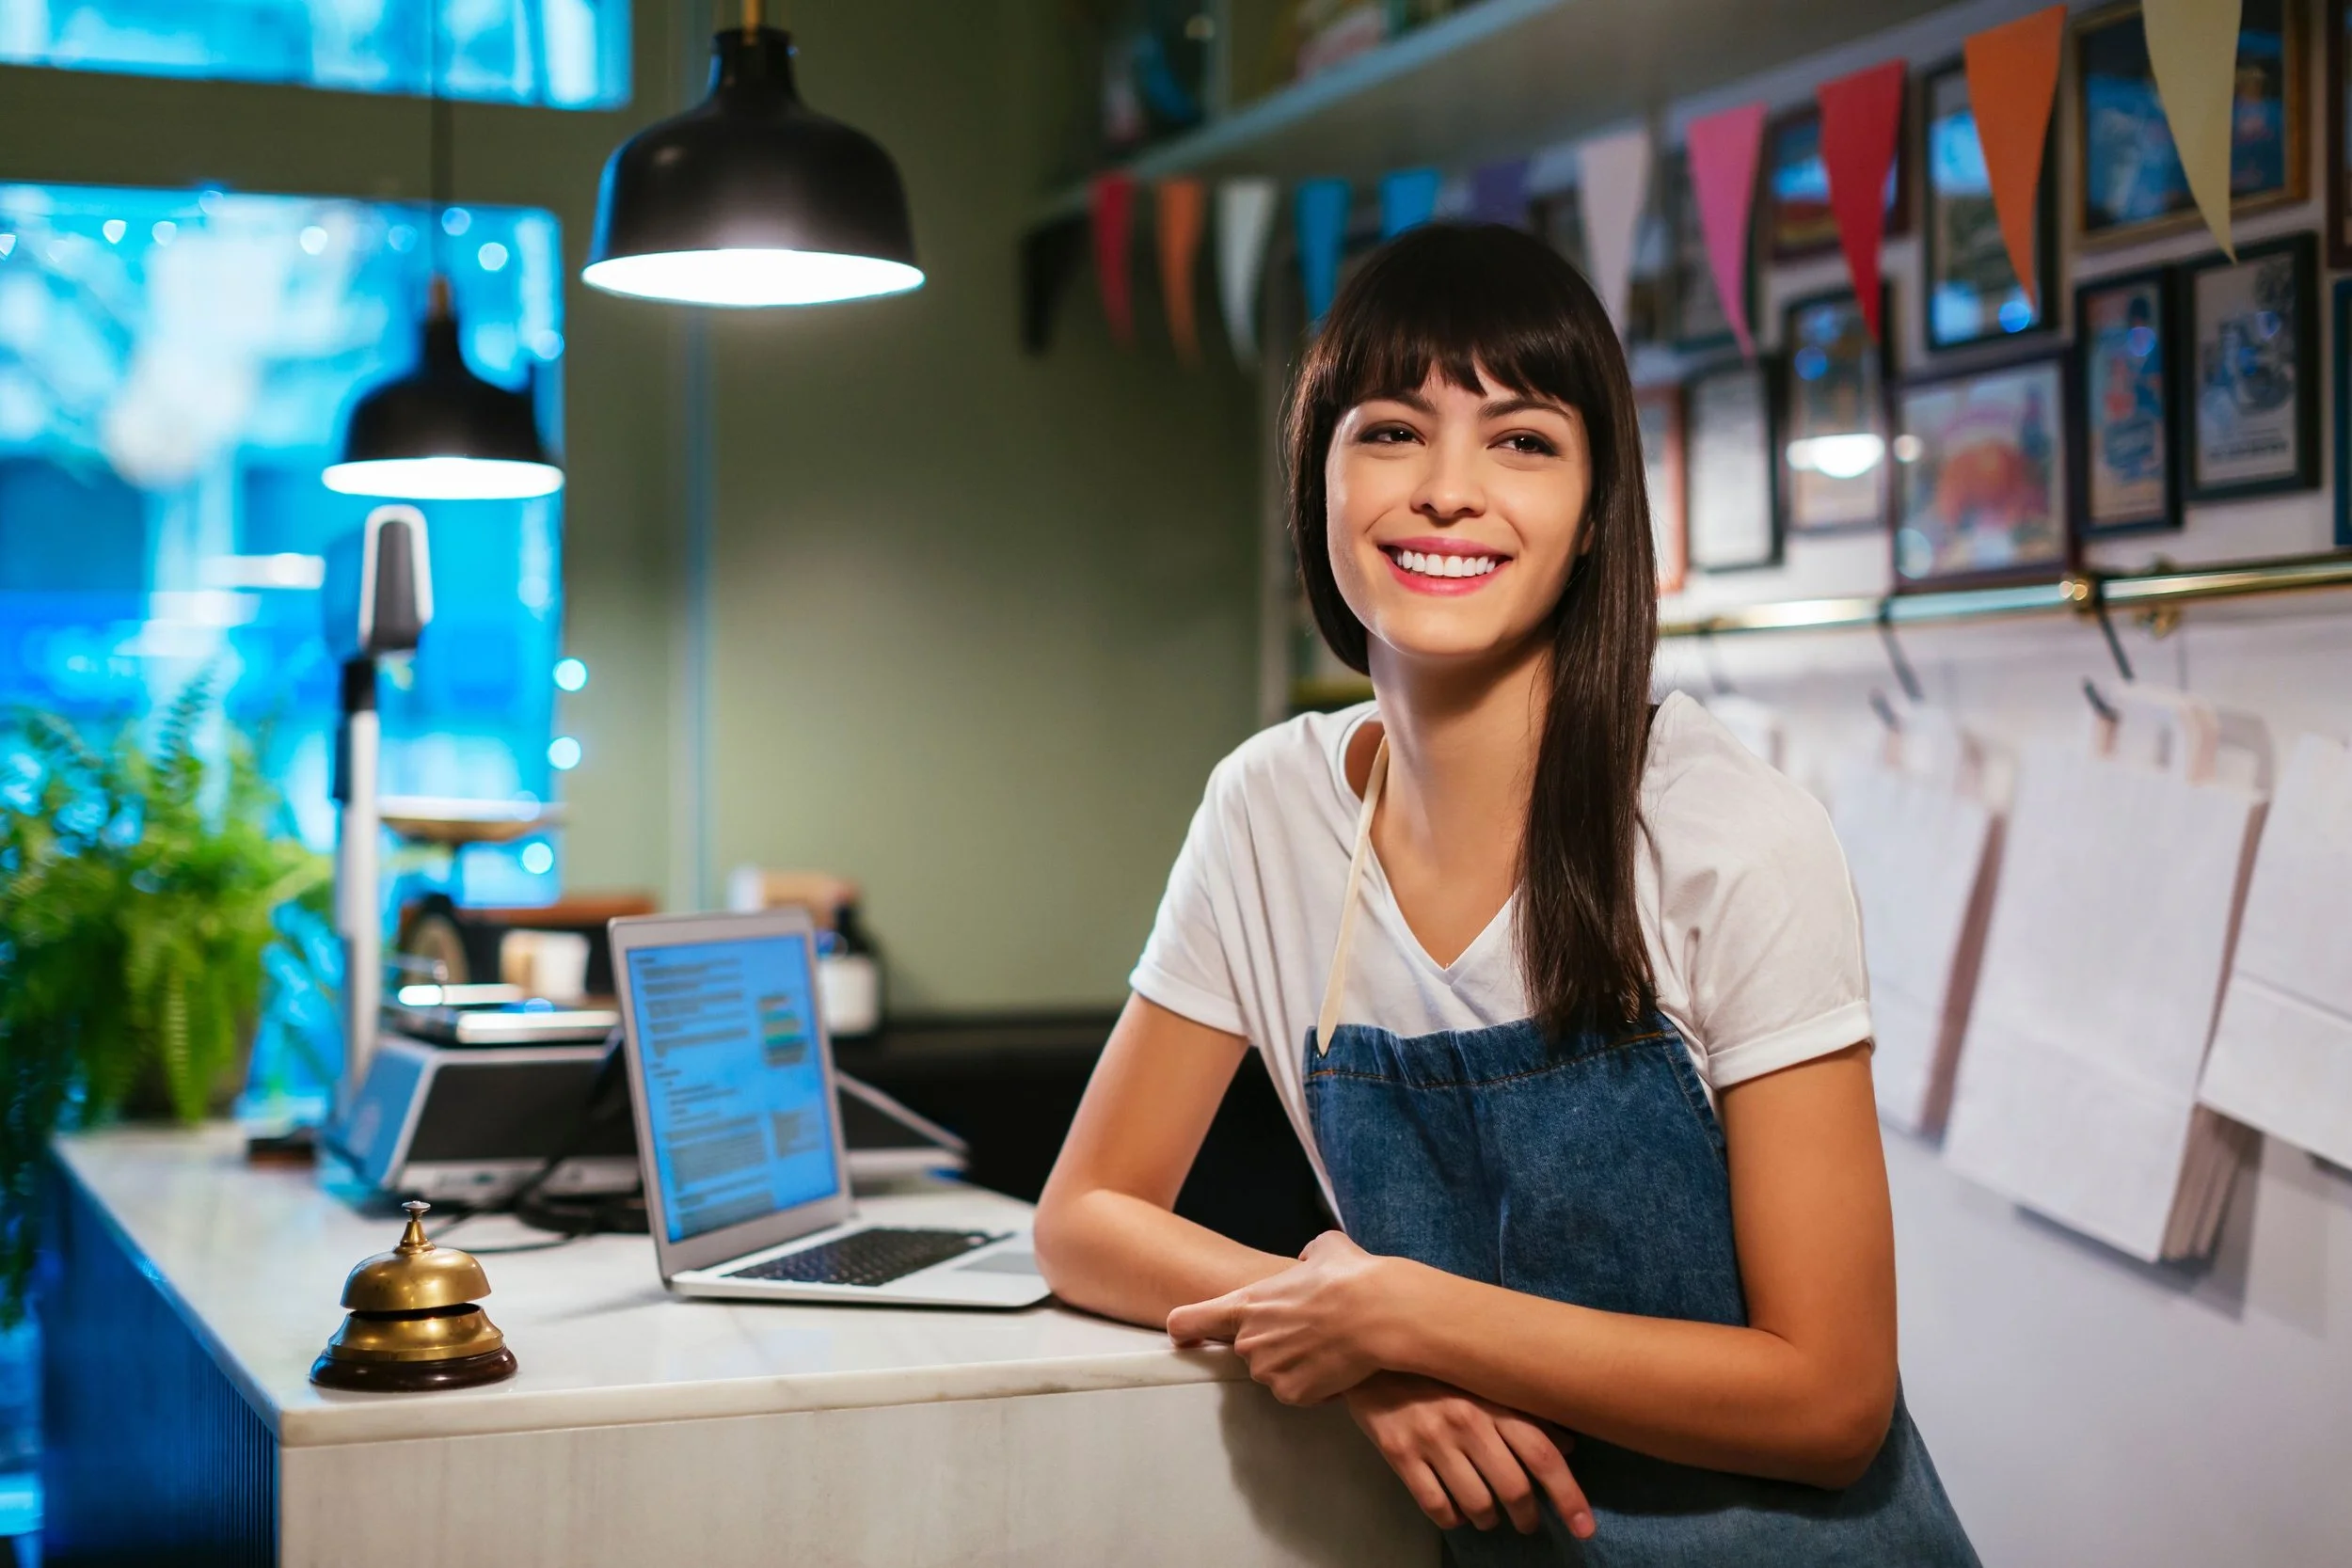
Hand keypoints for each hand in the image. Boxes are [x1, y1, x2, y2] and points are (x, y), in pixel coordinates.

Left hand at [1165, 1230, 1394, 1403]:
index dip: (1185, 1331)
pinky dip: (1315, 1385)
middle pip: (1247, 1349)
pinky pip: (1298, 1393)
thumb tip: (1310, 1260)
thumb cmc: (1351, 1279)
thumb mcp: (1325, 1248)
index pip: (1186, 1322)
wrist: (1379, 1314)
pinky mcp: (1292, 1394)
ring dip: (1294, 1364)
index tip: (1186, 1338)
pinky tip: (1337, 1364)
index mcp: (1245, 1304)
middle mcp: (1248, 1342)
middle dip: (1271, 1343)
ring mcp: (1268, 1371)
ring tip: (1329, 1344)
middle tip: (1308, 1330)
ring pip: (1274, 1372)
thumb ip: (1307, 1255)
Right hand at [1344, 1373, 1595, 1538]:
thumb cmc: (1440, 1371)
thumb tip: (1570, 1445)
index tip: (1584, 1527)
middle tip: (1528, 1522)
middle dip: (1527, 1516)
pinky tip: (1455, 1512)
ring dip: (1489, 1520)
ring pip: (1476, 1504)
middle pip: (1513, 1487)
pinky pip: (1436, 1506)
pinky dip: (1452, 1519)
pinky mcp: (1400, 1454)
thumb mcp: (1486, 1384)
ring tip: (1489, 1517)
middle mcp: (1467, 1421)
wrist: (1375, 1355)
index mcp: (1494, 1401)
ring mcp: (1432, 1439)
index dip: (1569, 1495)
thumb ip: (1527, 1412)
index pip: (1543, 1455)